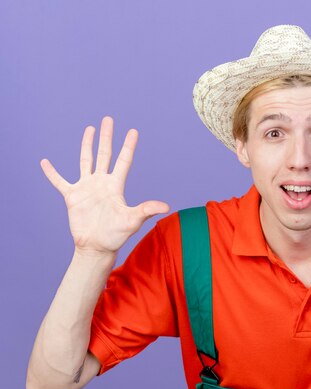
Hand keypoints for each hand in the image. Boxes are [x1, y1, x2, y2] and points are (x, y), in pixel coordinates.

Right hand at [41, 116, 168, 255]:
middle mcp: (102, 183)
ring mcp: (86, 188)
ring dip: (87, 145)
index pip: (124, 161)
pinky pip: (59, 181)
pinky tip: (45, 162)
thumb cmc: (116, 235)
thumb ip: (146, 210)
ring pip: (86, 161)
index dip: (128, 146)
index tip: (133, 131)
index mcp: (116, 186)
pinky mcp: (72, 197)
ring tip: (90, 129)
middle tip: (109, 120)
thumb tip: (166, 206)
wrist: (97, 247)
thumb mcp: (133, 221)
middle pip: (105, 154)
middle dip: (107, 137)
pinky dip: (52, 173)